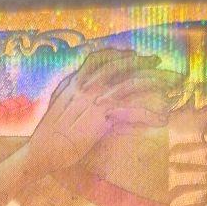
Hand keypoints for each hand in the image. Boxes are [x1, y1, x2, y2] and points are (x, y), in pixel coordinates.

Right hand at [22, 49, 174, 175]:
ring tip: (166, 82)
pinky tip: (160, 118)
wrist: (40, 152)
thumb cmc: (47, 137)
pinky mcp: (99, 121)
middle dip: (138, 61)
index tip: (131, 53)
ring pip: (126, 85)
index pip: (97, 59)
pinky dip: (147, 114)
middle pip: (116, 66)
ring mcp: (91, 103)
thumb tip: (82, 90)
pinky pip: (129, 112)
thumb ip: (71, 97)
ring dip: (149, 81)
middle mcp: (83, 89)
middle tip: (155, 59)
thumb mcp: (58, 110)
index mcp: (72, 84)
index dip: (116, 53)